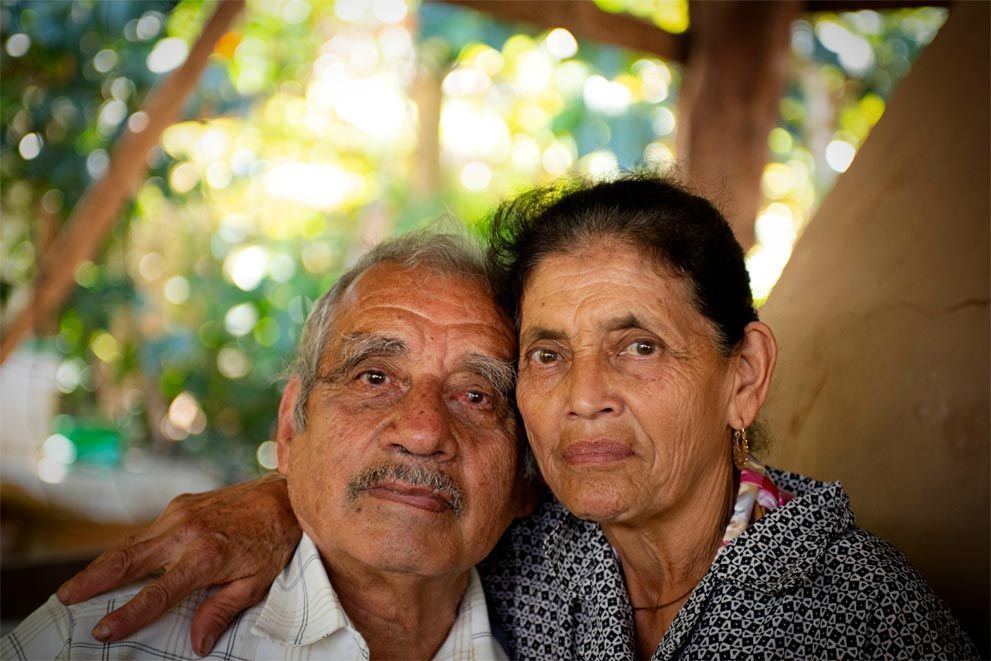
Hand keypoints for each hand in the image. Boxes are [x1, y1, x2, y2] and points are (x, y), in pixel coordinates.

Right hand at [57, 473, 300, 655]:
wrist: (283, 496)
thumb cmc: (273, 542)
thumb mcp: (257, 583)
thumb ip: (222, 610)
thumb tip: (197, 644)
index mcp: (207, 555)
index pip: (158, 592)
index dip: (129, 615)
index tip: (103, 631)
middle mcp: (187, 531)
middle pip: (128, 560)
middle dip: (92, 580)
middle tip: (63, 599)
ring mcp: (181, 514)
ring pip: (131, 543)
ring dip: (102, 565)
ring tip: (76, 586)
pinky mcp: (180, 504)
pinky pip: (146, 532)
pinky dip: (126, 549)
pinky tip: (112, 565)